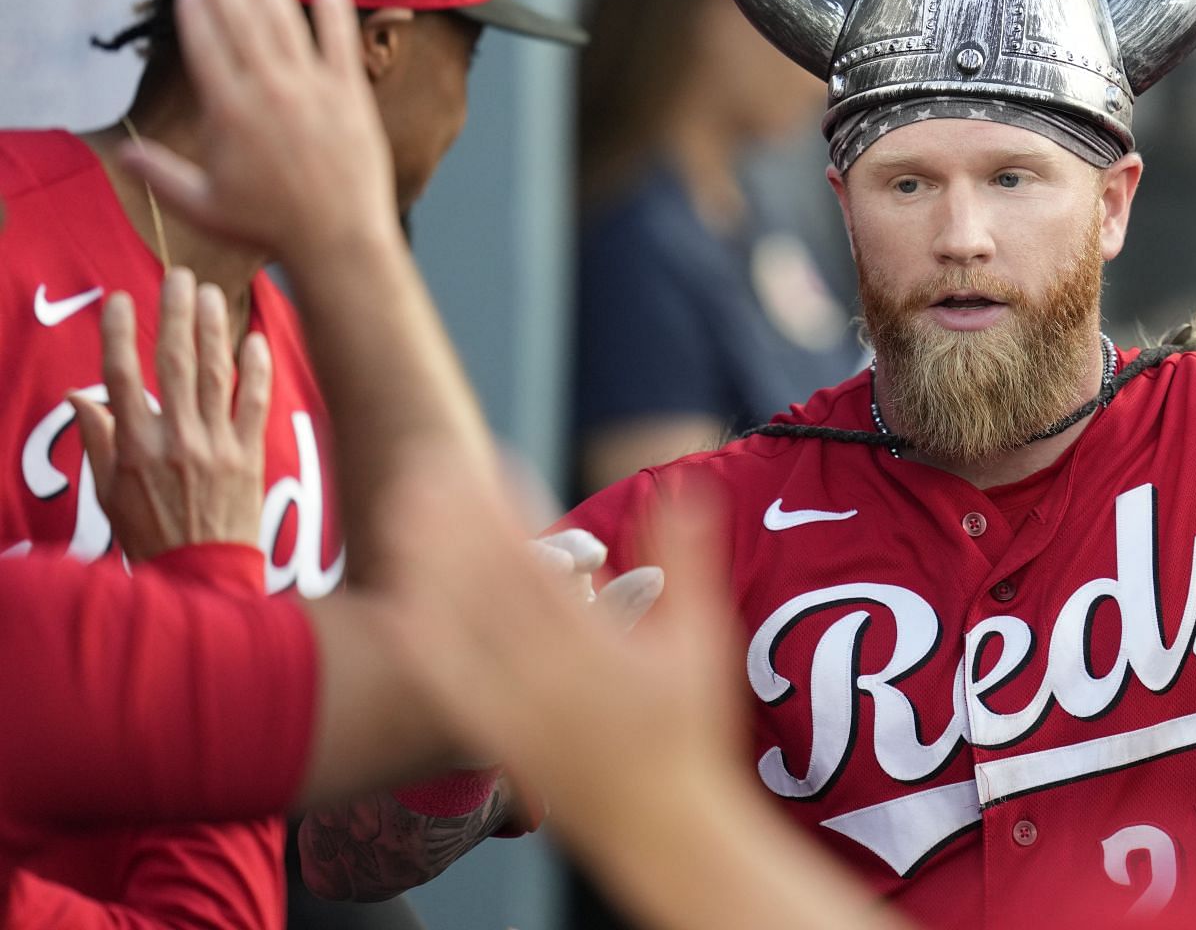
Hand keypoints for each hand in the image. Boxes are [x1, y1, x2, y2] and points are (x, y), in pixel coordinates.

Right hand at [69, 268, 272, 561]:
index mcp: (132, 446)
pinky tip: (255, 339)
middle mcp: (174, 439)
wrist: (198, 575)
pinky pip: (254, 404)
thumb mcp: (107, 493)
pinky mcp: (248, 456)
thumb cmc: (148, 536)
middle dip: (175, 314)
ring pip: (215, 375)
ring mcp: (215, 446)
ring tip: (212, 293)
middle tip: (178, 276)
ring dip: (213, 329)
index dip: (120, 333)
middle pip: (174, 363)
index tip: (121, 299)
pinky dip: (256, 371)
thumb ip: (98, 441)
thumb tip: (82, 397)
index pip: (121, 376)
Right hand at [121, 0, 397, 266]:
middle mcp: (268, 93)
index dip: (196, 13)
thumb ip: (160, 174)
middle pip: (243, 24)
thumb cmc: (268, 227)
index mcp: (228, 113)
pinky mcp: (351, 97)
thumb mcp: (203, 205)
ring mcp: (312, 92)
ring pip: (287, 25)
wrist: (336, 239)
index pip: (205, 46)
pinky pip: (342, 44)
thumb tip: (122, 154)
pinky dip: (336, 14)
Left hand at [378, 452, 703, 781]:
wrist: (659, 824)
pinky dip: (420, 636)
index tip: (489, 461)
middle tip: (425, 465)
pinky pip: (445, 681)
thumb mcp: (704, 638)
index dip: (507, 509)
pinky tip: (401, 599)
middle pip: (484, 583)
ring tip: (400, 511)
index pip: (538, 562)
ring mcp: (513, 707)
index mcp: (595, 647)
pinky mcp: (493, 735)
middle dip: (452, 520)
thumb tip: (683, 486)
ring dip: (425, 565)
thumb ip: (688, 559)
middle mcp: (545, 675)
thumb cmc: (688, 729)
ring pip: (455, 625)